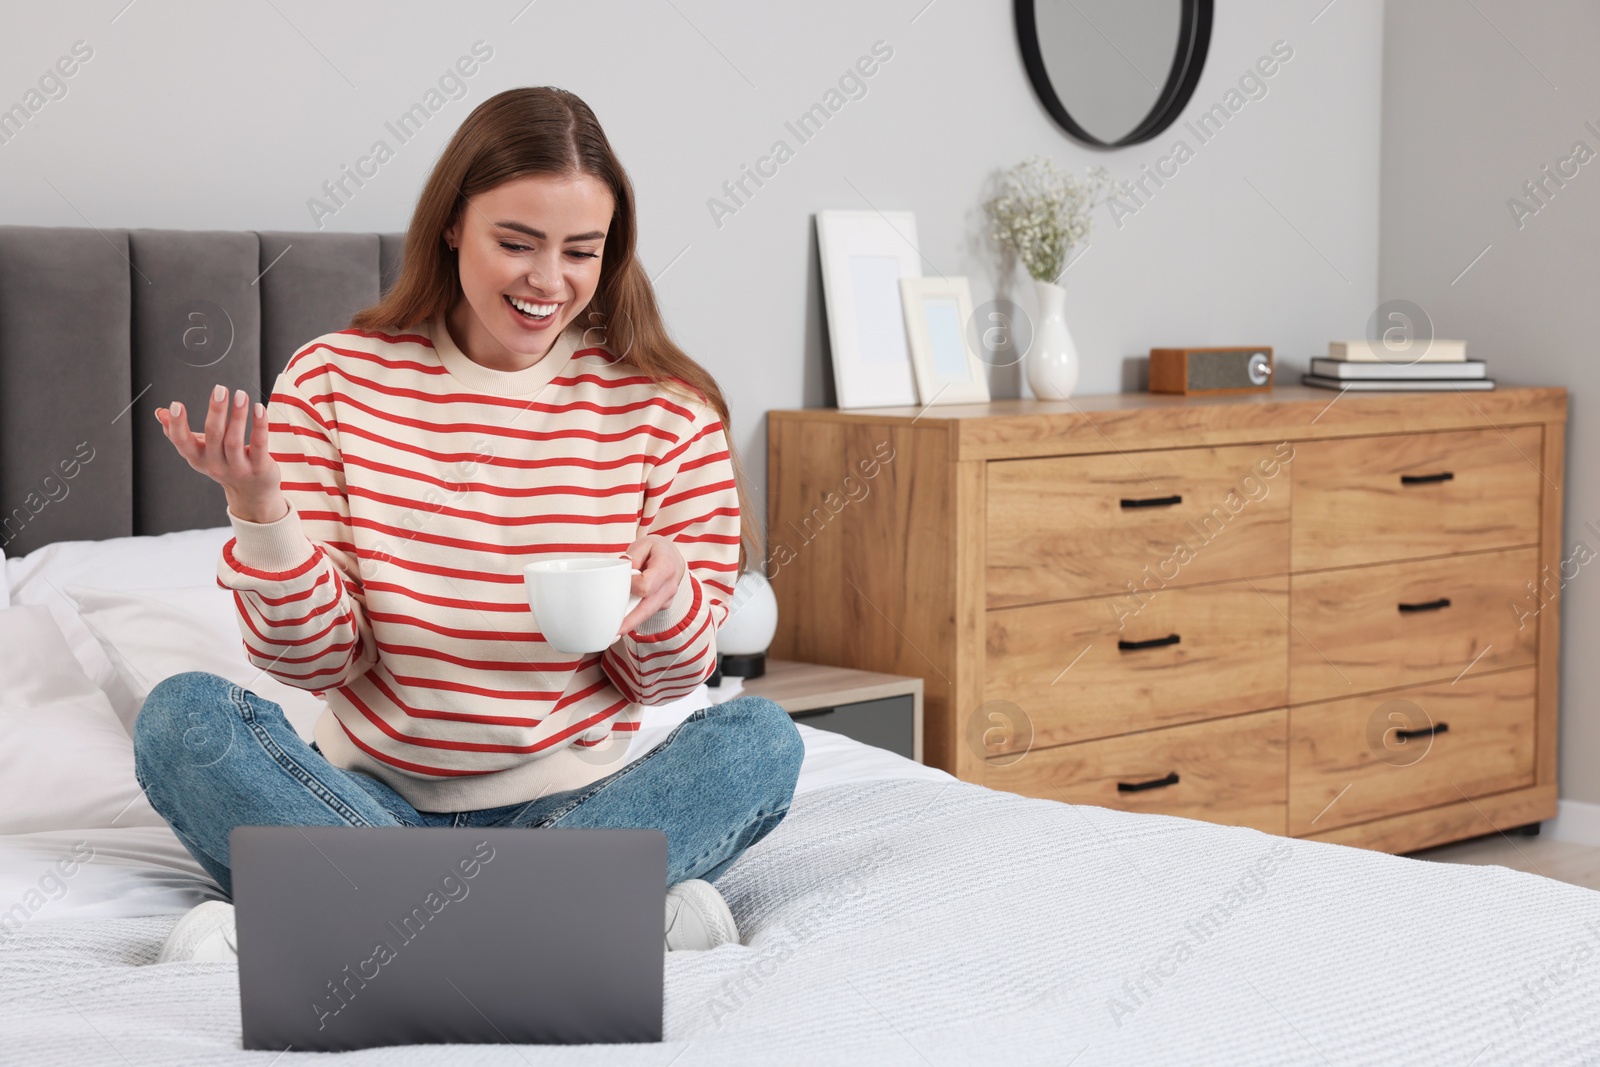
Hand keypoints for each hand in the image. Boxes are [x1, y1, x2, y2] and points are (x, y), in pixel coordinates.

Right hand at [155, 384, 286, 523]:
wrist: (251, 494)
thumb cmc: (223, 464)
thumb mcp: (199, 451)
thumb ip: (179, 432)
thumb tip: (160, 412)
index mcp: (197, 458)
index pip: (182, 442)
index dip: (177, 425)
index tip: (175, 404)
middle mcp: (215, 464)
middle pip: (214, 436)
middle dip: (216, 411)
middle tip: (220, 389)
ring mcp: (237, 468)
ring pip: (235, 440)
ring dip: (237, 415)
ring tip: (241, 394)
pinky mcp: (258, 467)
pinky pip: (258, 444)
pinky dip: (259, 426)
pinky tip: (258, 408)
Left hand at [617, 535, 686, 633]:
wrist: (674, 558)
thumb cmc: (656, 550)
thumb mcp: (645, 544)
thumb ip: (633, 555)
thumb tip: (622, 571)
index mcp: (666, 568)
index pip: (646, 586)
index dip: (631, 586)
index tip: (621, 581)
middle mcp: (669, 587)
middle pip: (647, 609)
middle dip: (629, 622)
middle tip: (612, 632)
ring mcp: (667, 599)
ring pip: (646, 615)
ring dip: (630, 624)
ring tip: (612, 633)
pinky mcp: (662, 606)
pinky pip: (646, 614)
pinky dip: (634, 618)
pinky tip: (621, 622)